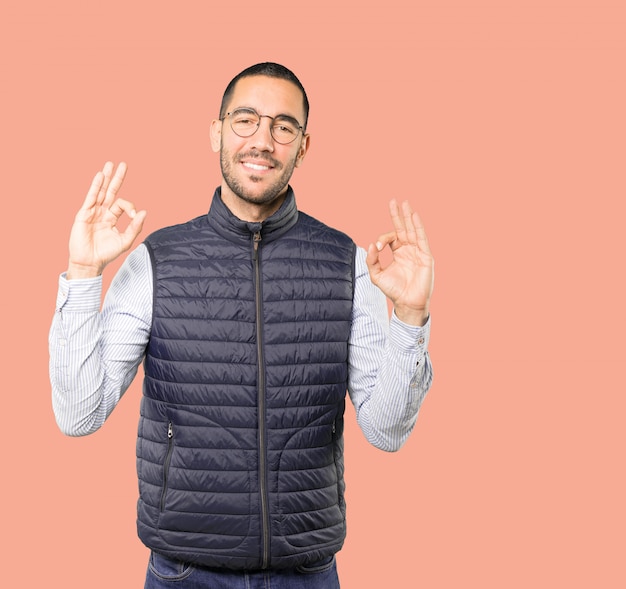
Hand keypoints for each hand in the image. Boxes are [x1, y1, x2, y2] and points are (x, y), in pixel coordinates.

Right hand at [67, 162, 146, 278]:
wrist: (90, 262)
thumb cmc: (106, 254)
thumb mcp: (125, 240)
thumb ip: (135, 227)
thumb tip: (144, 212)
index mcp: (111, 218)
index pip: (122, 205)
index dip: (129, 206)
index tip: (133, 214)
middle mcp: (102, 213)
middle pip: (110, 192)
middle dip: (117, 178)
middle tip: (123, 164)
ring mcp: (92, 212)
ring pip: (100, 191)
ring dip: (105, 178)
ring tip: (110, 164)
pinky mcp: (83, 214)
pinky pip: (90, 197)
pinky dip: (95, 186)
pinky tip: (100, 176)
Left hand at [366, 200, 433, 325]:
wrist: (407, 303)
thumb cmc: (394, 291)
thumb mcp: (377, 275)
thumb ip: (372, 260)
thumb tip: (371, 245)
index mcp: (398, 253)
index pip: (390, 238)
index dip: (382, 239)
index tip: (377, 248)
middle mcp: (408, 250)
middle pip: (403, 228)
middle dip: (398, 215)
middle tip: (394, 201)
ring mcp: (418, 252)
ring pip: (413, 231)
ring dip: (409, 217)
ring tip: (405, 203)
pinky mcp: (425, 256)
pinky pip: (422, 239)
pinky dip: (418, 227)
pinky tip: (414, 216)